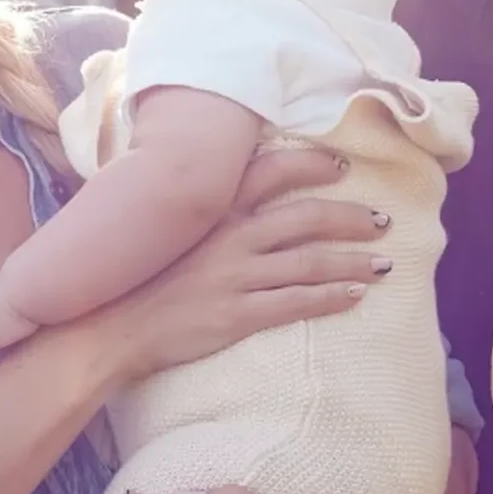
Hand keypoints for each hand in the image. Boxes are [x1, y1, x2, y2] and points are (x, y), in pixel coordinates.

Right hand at [96, 147, 389, 386]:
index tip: (340, 166)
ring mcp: (236, 275)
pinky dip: (331, 297)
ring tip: (384, 265)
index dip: (311, 165)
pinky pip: (297, 302)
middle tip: (382, 221)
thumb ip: (197, 211)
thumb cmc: (133, 279)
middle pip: (306, 217)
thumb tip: (224, 197)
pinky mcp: (238, 314)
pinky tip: (355, 297)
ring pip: (311, 261)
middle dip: (350, 217)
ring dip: (354, 262)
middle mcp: (230, 235)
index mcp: (212, 208)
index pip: (270, 171)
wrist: (108, 328)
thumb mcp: (163, 229)